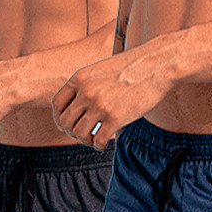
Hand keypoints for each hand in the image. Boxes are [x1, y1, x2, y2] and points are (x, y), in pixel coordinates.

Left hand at [52, 50, 169, 148]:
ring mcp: (100, 105)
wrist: (154, 66)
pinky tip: (104, 143)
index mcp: (79, 79)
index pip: (57, 104)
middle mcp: (86, 92)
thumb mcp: (101, 70)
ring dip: (85, 140)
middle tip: (82, 135)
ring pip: (79, 133)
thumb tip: (83, 102)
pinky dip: (99, 145)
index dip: (60, 118)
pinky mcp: (116, 118)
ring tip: (93, 140)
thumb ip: (88, 84)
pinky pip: (99, 139)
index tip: (69, 124)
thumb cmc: (132, 67)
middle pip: (65, 121)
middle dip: (71, 132)